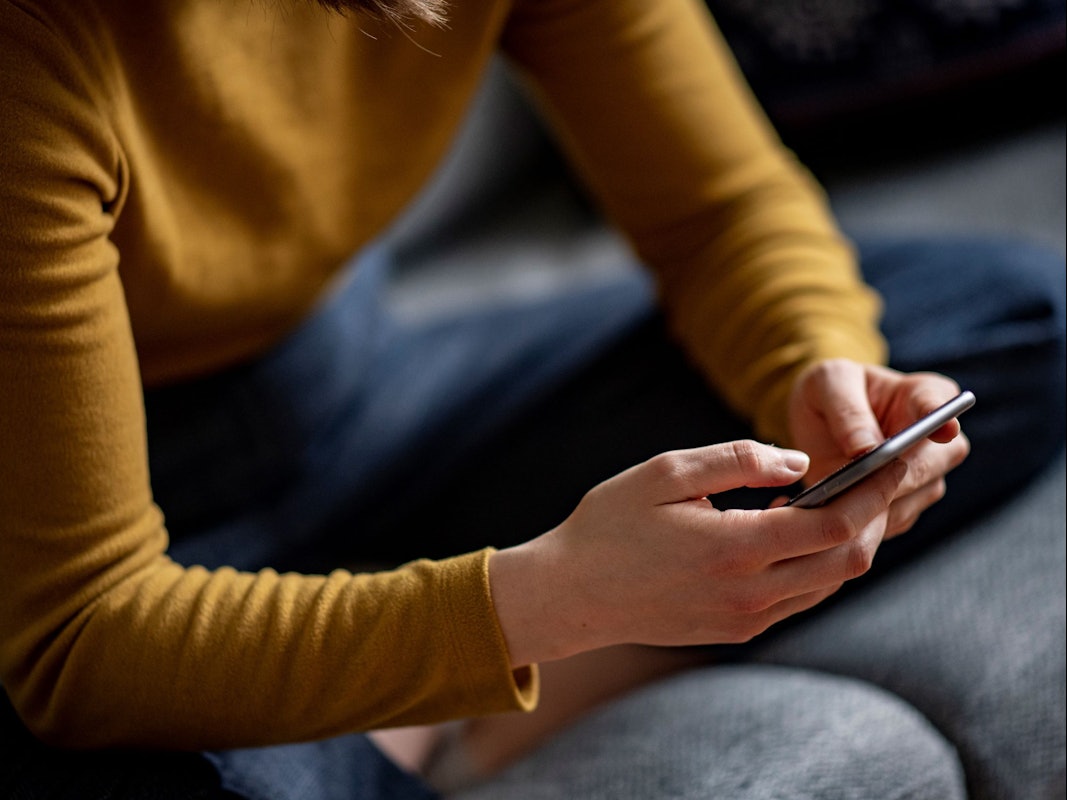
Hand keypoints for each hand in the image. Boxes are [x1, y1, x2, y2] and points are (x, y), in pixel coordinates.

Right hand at [489, 440, 906, 666]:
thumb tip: (800, 461)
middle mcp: (749, 594)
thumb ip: (738, 460)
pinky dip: (820, 563)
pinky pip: (802, 598)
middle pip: (849, 559)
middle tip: (881, 474)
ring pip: (831, 583)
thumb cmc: (610, 524)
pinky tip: (805, 529)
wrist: (571, 595)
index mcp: (733, 549)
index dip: (876, 489)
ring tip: (850, 496)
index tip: (897, 458)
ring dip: (850, 540)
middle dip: (877, 514)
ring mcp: (746, 620)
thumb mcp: (665, 472)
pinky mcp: (738, 630)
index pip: (836, 523)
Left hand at [788, 358, 969, 538]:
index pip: (940, 407)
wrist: (818, 421)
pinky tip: (832, 518)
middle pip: (931, 465)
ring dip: (875, 505)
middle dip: (896, 476)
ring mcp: (924, 477)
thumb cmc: (830, 391)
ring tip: (833, 502)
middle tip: (857, 483)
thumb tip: (866, 450)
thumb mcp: (829, 383)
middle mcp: (936, 440)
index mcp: (925, 395)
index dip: (943, 422)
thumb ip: (848, 411)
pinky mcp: (903, 506)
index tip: (944, 430)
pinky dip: (862, 524)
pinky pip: (889, 522)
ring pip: (911, 500)